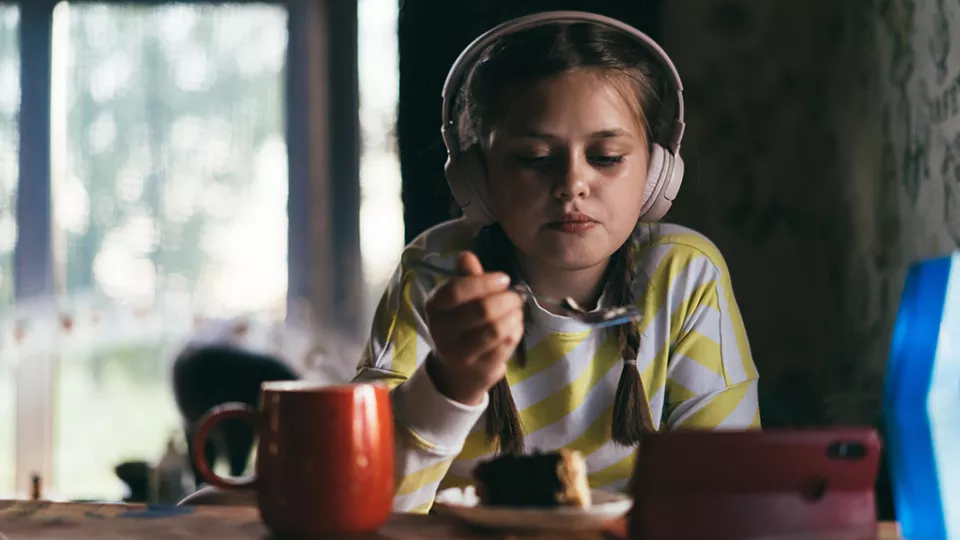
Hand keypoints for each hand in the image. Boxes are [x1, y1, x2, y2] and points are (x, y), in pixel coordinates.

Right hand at [424, 251, 523, 405]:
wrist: (457, 370)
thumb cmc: (461, 325)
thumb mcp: (460, 300)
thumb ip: (467, 278)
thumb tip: (466, 256)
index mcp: (434, 307)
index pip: (456, 291)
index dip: (484, 282)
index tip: (504, 279)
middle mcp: (441, 331)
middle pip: (482, 310)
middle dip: (507, 299)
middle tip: (516, 296)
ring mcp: (459, 353)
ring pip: (496, 329)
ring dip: (514, 316)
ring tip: (517, 310)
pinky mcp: (479, 368)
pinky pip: (506, 345)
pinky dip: (516, 331)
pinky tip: (515, 326)